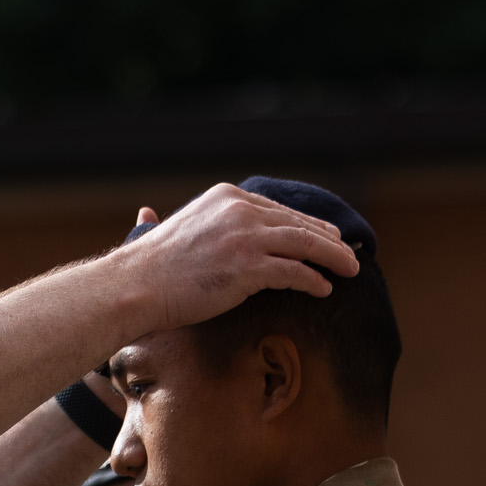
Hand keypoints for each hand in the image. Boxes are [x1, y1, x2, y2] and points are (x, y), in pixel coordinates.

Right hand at [128, 183, 359, 333]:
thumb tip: (149, 214)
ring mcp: (245, 236)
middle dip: (327, 239)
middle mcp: (240, 210)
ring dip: (332, 257)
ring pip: (304, 243)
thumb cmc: (149, 268)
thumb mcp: (171, 229)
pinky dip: (313, 280)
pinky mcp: (247, 266)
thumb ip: (187, 225)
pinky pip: (294, 271)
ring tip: (351, 270)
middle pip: (296, 223)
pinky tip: (324, 288)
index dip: (306, 223)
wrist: (135, 286)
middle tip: (348, 254)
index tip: (325, 236)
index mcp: (226, 197)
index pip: (277, 209)